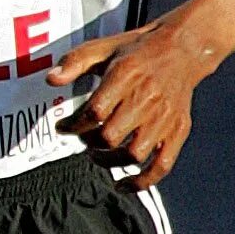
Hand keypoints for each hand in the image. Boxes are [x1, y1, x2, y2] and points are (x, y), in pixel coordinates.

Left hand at [48, 18, 208, 186]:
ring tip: (97, 155)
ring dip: (109, 161)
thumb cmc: (138, 51)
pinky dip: (142, 181)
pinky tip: (123, 185)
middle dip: (89, 142)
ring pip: (133, 154)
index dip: (72, 126)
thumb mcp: (103, 48)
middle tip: (83, 138)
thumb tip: (51, 79)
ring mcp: (164, 118)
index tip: (63, 127)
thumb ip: (75, 62)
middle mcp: (147, 99)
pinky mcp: (178, 131)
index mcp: (126, 76)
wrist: (183, 49)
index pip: (93, 112)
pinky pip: (162, 165)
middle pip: (111, 136)